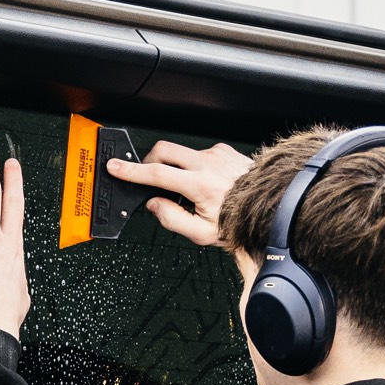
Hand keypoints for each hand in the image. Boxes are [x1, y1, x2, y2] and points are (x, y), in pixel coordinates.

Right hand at [106, 139, 252, 247]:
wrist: (269, 208)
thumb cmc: (238, 222)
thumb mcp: (202, 234)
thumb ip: (172, 219)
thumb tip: (153, 204)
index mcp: (200, 186)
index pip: (157, 174)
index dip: (132, 171)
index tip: (115, 166)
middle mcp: (208, 164)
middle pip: (164, 150)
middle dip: (149, 160)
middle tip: (148, 177)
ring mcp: (217, 154)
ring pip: (181, 151)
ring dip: (174, 166)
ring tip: (186, 188)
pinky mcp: (224, 150)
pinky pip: (199, 152)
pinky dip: (193, 165)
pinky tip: (204, 181)